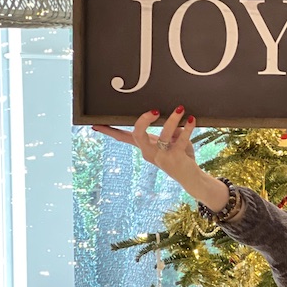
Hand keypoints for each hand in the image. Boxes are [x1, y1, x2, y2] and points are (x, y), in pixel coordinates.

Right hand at [91, 107, 229, 210]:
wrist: (191, 177)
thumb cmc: (180, 156)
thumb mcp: (173, 141)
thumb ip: (171, 130)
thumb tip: (173, 119)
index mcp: (145, 148)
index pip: (124, 138)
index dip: (109, 131)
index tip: (95, 125)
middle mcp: (150, 153)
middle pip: (138, 135)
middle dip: (143, 121)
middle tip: (154, 110)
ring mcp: (162, 156)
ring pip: (164, 134)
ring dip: (173, 119)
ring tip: (180, 109)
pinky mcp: (176, 157)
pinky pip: (182, 138)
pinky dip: (188, 127)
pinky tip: (192, 119)